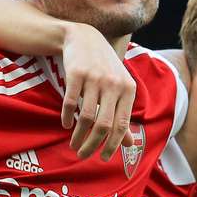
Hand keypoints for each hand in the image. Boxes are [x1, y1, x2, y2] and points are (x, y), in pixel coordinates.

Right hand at [61, 22, 136, 160]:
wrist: (84, 38)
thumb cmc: (104, 67)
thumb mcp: (119, 87)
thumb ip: (123, 115)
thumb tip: (130, 144)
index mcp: (128, 89)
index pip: (122, 125)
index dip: (112, 145)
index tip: (102, 158)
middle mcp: (114, 84)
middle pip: (104, 124)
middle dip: (93, 145)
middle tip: (83, 155)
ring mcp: (95, 78)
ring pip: (86, 116)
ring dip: (79, 135)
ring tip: (74, 145)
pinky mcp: (76, 74)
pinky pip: (71, 103)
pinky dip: (67, 118)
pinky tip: (66, 125)